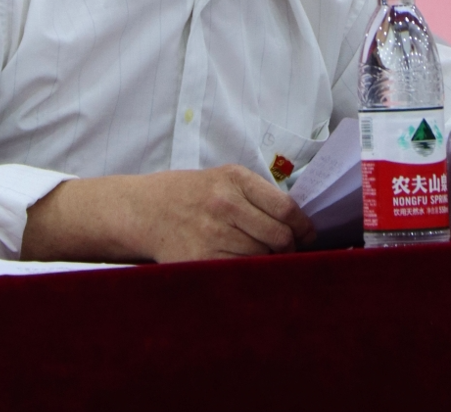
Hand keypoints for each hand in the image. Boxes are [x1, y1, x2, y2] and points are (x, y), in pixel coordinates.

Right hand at [21, 164, 314, 263]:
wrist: (143, 210)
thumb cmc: (188, 193)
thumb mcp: (223, 178)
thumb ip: (257, 194)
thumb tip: (296, 222)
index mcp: (234, 179)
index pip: (286, 209)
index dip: (303, 227)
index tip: (307, 235)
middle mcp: (225, 204)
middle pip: (279, 237)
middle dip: (288, 248)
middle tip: (286, 250)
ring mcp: (212, 233)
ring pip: (261, 257)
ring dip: (267, 261)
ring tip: (260, 256)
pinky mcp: (200, 258)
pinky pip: (239, 271)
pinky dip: (247, 272)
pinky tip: (242, 266)